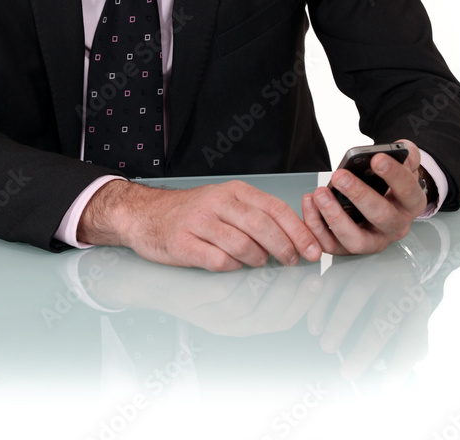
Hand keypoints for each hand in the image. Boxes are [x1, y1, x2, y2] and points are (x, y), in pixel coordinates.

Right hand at [77, 179, 322, 271]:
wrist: (146, 214)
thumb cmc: (193, 213)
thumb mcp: (226, 203)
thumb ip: (256, 215)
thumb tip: (296, 237)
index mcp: (233, 191)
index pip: (274, 208)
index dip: (298, 231)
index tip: (314, 249)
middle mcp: (217, 202)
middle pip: (261, 226)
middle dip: (285, 247)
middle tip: (294, 262)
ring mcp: (198, 222)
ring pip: (241, 244)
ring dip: (258, 259)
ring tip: (260, 263)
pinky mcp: (182, 243)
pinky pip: (217, 260)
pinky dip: (231, 267)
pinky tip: (232, 266)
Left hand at [301, 138, 426, 255]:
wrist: (382, 200)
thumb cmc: (389, 182)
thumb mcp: (403, 164)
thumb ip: (404, 154)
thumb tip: (397, 150)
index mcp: (411, 203)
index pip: (407, 190)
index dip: (393, 175)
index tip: (376, 159)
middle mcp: (395, 227)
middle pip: (381, 216)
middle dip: (359, 195)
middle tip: (340, 176)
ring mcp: (373, 241)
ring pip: (355, 239)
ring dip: (335, 217)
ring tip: (320, 194)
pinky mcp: (350, 247)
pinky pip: (331, 245)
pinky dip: (317, 228)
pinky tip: (310, 204)